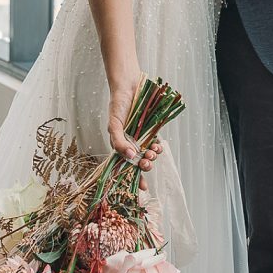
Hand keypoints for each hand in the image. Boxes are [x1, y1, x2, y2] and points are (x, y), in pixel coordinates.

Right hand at [108, 78, 162, 192]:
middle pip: (139, 162)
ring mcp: (141, 137)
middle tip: (147, 164)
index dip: (134, 178)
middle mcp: (131, 143)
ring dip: (152, 157)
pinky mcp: (151, 130)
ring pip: (148, 153)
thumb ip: (119, 141)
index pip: (126, 166)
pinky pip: (155, 142)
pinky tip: (157, 146)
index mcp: (119, 144)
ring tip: (153, 153)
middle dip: (144, 166)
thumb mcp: (114, 124)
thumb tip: (130, 157)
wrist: (130, 85)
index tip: (142, 187)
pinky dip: (158, 147)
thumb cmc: (118, 104)